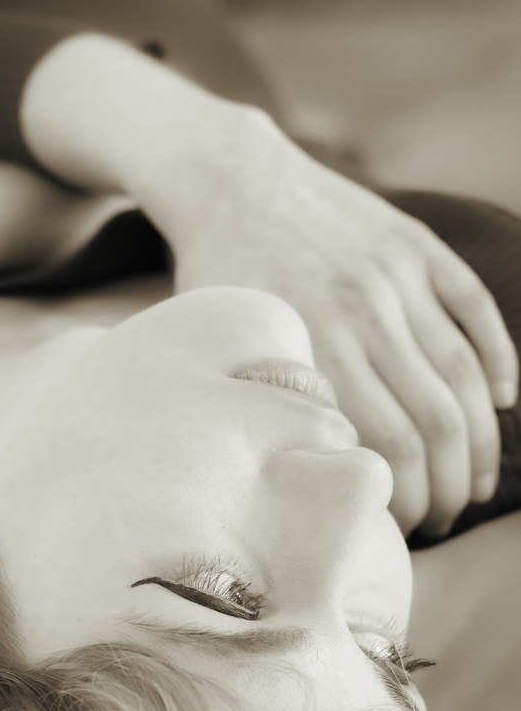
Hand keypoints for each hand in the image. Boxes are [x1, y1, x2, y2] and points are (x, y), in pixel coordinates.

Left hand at [171, 118, 518, 536]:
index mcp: (313, 347)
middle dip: (448, 485)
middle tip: (443, 519)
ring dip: (480, 440)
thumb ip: (265, 407)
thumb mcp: (224, 349)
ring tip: (475, 485)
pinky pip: (474, 308)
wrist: (230, 181)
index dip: (404, 497)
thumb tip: (308, 480)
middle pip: (435, 419)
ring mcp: (397, 276)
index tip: (400, 529)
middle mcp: (363, 312)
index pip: (386, 445)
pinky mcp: (417, 246)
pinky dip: (498, 359)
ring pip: (463, 373)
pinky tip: (503, 406)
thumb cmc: (218, 281)